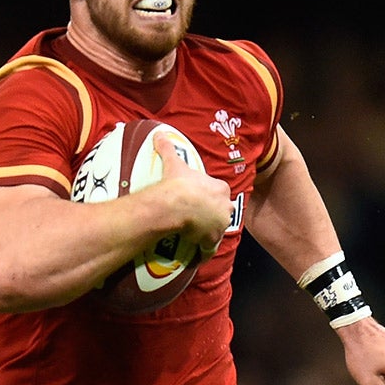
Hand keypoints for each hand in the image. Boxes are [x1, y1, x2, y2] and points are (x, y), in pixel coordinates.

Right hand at [150, 134, 234, 255]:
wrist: (174, 204)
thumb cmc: (177, 182)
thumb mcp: (174, 162)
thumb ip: (168, 147)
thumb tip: (158, 133)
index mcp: (220, 187)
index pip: (220, 192)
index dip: (210, 196)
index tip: (199, 199)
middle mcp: (225, 206)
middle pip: (222, 210)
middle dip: (213, 213)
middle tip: (197, 216)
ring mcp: (220, 224)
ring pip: (218, 229)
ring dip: (210, 231)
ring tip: (195, 232)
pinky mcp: (212, 240)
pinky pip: (211, 248)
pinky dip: (206, 250)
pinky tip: (199, 252)